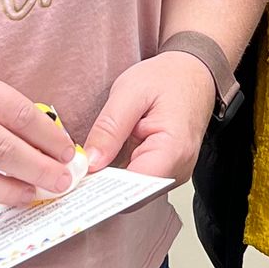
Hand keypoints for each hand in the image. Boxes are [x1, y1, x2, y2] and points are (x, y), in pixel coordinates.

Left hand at [83, 52, 218, 185]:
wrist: (194, 73)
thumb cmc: (169, 78)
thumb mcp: (130, 92)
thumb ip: (109, 128)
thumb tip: (90, 162)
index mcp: (173, 149)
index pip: (133, 188)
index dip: (102, 187)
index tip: (77, 180)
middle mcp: (178, 169)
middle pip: (132, 194)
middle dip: (101, 185)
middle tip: (74, 170)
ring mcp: (174, 173)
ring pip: (133, 192)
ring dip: (109, 181)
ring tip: (88, 163)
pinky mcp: (166, 171)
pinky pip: (139, 181)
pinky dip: (119, 174)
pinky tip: (104, 161)